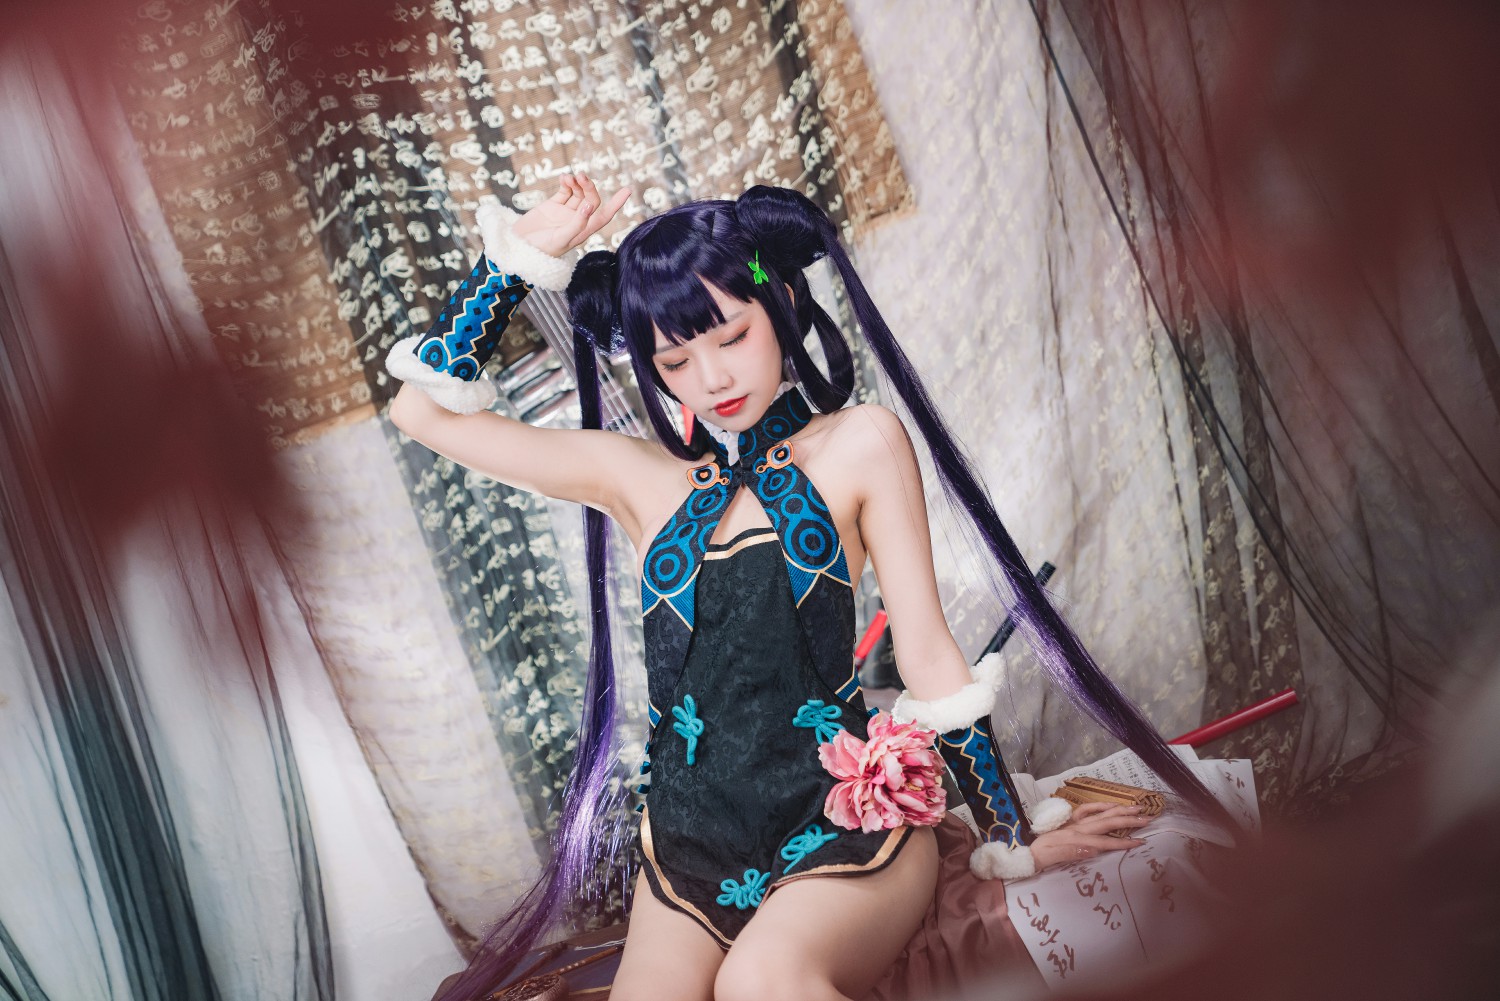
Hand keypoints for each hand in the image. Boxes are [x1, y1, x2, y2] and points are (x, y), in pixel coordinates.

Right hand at [511, 172, 630, 257]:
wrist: (517, 247)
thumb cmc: (540, 249)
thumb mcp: (561, 239)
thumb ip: (577, 223)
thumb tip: (591, 205)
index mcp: (583, 231)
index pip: (604, 215)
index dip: (616, 204)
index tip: (627, 190)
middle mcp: (577, 220)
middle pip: (591, 199)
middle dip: (588, 187)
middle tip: (580, 176)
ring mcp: (565, 212)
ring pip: (578, 193)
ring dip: (576, 183)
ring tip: (569, 177)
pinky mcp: (552, 206)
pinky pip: (564, 191)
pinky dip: (566, 183)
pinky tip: (564, 178)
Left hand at [1029, 802, 1149, 869]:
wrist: (1028, 853)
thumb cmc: (1041, 857)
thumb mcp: (1053, 858)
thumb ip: (1072, 853)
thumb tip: (1093, 849)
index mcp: (1074, 839)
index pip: (1104, 842)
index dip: (1123, 843)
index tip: (1140, 842)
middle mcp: (1076, 828)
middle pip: (1107, 823)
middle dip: (1128, 820)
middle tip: (1147, 818)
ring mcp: (1074, 823)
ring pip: (1101, 814)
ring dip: (1119, 810)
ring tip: (1136, 807)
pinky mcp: (1070, 821)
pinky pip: (1087, 809)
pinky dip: (1100, 805)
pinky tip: (1111, 805)